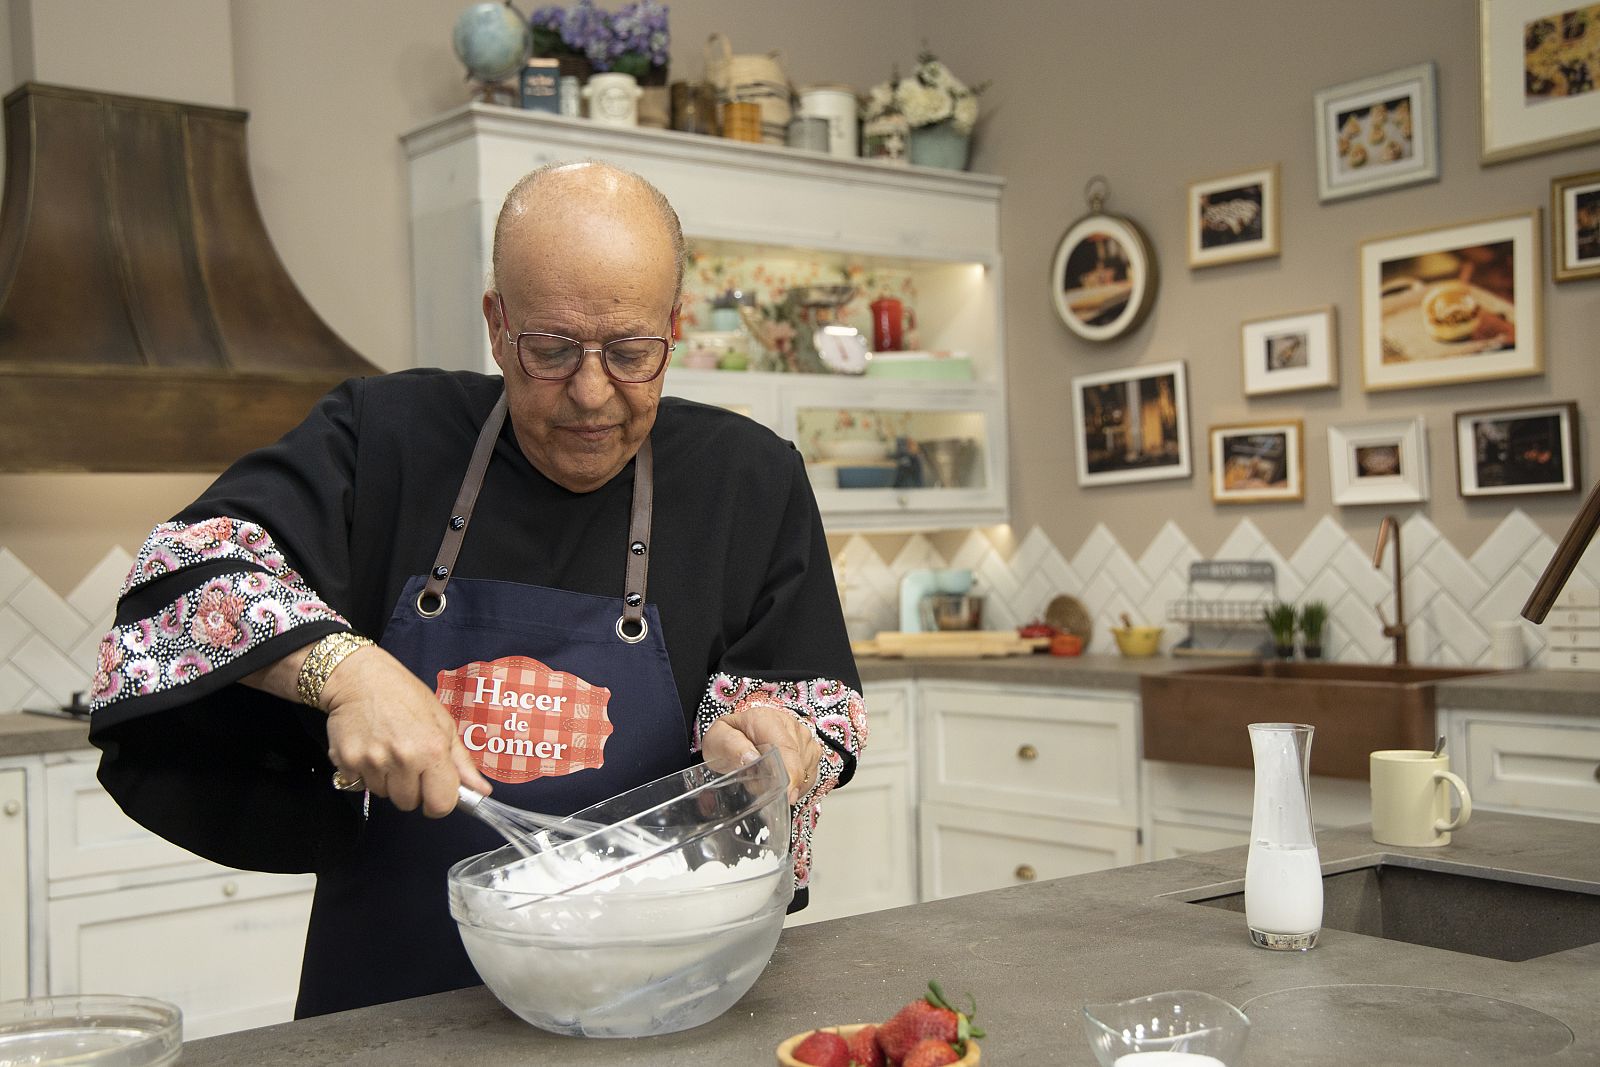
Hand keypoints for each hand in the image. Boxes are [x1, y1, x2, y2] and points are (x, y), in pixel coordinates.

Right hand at [319, 645, 491, 816]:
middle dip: (410, 788)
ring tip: (387, 749)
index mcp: (432, 749)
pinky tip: (368, 748)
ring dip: (387, 780)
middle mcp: (403, 758)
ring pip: (383, 795)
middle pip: (408, 803)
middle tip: (407, 760)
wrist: (360, 677)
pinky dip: (363, 772)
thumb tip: (481, 791)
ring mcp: (372, 761)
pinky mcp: (347, 761)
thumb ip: (461, 762)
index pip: (440, 804)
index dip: (439, 802)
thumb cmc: (405, 695)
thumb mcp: (442, 722)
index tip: (434, 792)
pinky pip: (359, 784)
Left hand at [701, 700, 820, 804]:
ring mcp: (803, 737)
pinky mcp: (811, 750)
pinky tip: (778, 779)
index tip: (787, 795)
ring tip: (763, 777)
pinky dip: (795, 785)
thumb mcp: (717, 740)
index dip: (789, 774)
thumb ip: (731, 745)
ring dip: (786, 784)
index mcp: (765, 719)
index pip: (785, 747)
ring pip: (805, 772)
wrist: (735, 737)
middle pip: (797, 763)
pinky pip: (810, 777)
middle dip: (781, 784)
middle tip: (756, 786)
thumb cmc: (726, 740)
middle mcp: (790, 724)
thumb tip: (751, 758)